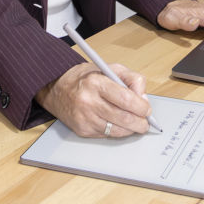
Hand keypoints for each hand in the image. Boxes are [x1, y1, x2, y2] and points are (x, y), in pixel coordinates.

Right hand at [35, 61, 151, 137]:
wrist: (57, 89)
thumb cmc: (85, 78)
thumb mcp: (109, 68)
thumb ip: (131, 79)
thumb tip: (144, 98)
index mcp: (96, 82)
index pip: (126, 99)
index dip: (141, 107)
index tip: (147, 109)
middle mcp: (88, 101)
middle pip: (123, 118)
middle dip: (140, 123)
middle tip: (146, 122)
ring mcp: (84, 118)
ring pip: (117, 130)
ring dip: (130, 129)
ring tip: (135, 124)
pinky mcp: (82, 130)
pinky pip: (107, 135)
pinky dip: (117, 131)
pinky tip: (118, 124)